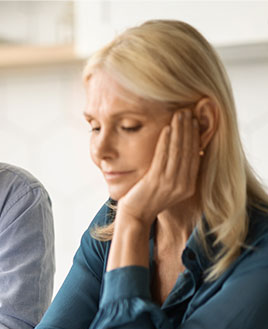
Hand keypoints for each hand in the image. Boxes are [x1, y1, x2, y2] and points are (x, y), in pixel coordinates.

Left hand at [117, 108, 200, 226]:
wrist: (135, 215)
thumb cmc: (148, 198)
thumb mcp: (168, 185)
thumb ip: (177, 171)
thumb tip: (183, 151)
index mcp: (188, 186)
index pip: (196, 156)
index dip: (196, 137)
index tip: (195, 121)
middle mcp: (182, 185)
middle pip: (189, 151)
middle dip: (189, 129)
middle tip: (188, 111)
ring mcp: (170, 184)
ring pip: (177, 152)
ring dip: (179, 131)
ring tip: (179, 114)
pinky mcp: (156, 181)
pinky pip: (162, 157)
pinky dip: (165, 141)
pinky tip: (166, 128)